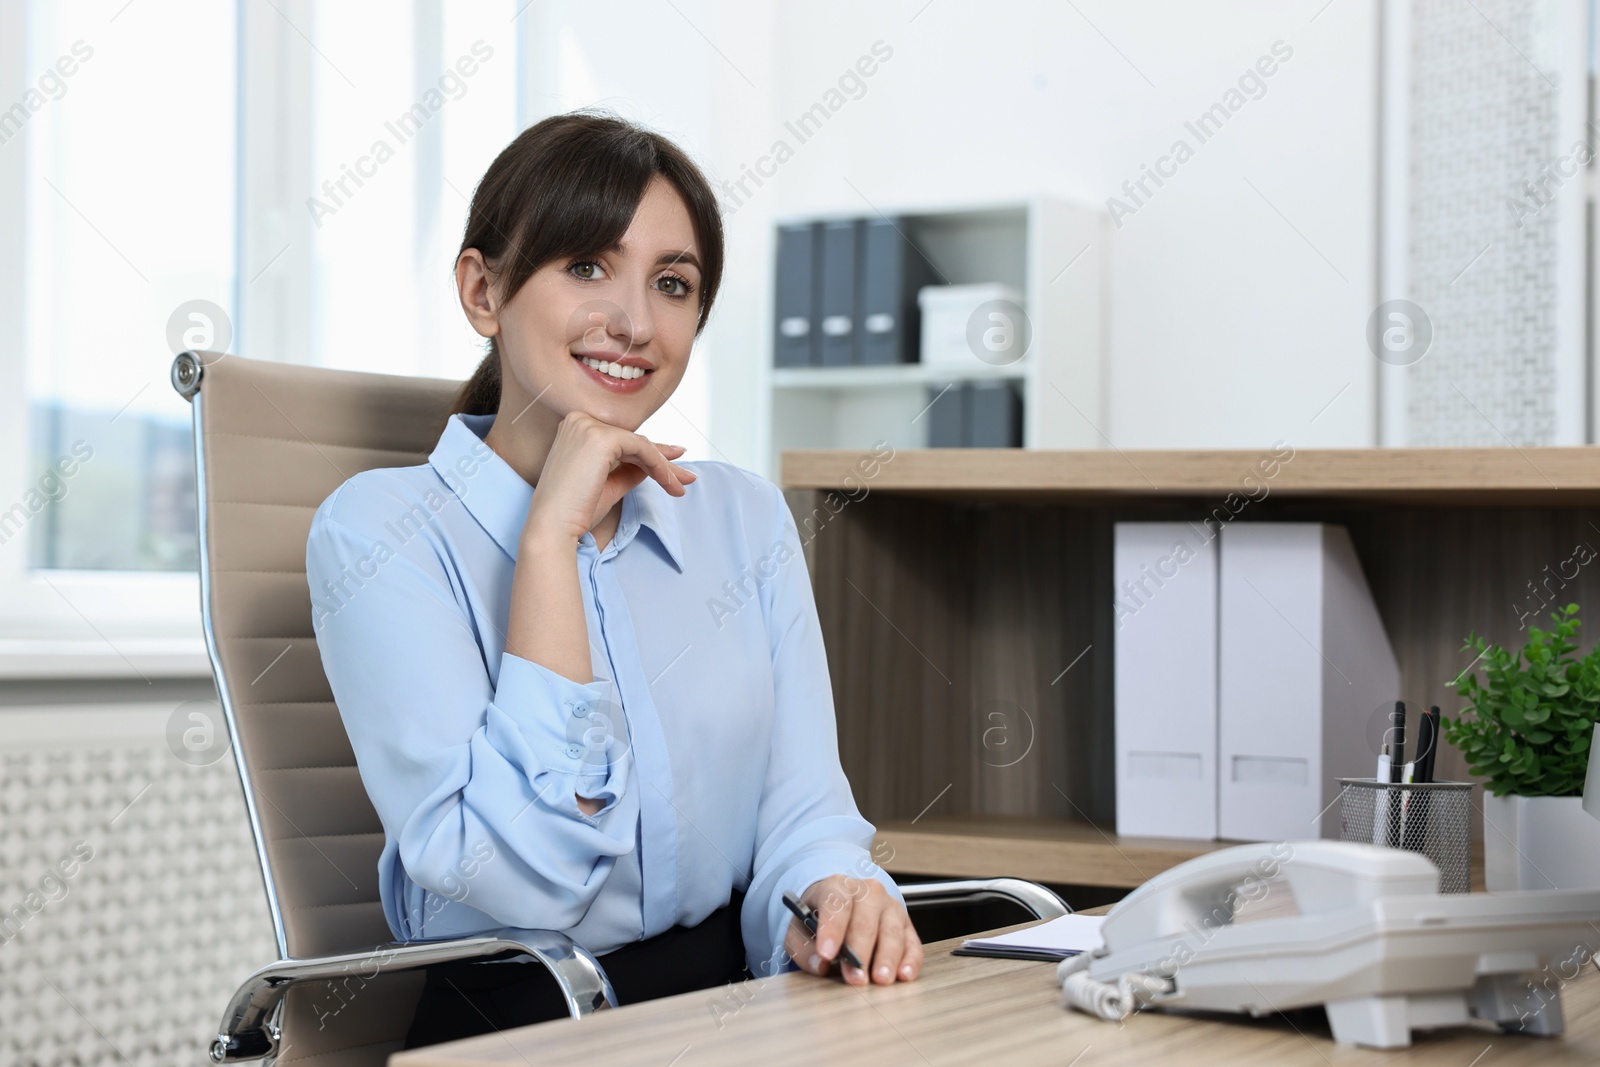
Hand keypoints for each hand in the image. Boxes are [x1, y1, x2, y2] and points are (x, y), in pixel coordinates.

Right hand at [522, 410, 695, 546]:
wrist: (553, 528)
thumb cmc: (574, 512)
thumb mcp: (609, 484)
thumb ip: (631, 469)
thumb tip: (656, 463)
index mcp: (575, 428)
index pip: (622, 440)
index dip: (651, 454)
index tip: (674, 465)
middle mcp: (579, 420)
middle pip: (633, 440)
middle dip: (663, 461)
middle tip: (687, 478)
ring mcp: (588, 426)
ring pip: (640, 444)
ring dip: (665, 467)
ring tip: (680, 487)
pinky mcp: (600, 437)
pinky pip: (642, 448)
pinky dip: (660, 466)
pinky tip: (670, 483)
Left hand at [785, 875, 922, 985]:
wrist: (843, 903)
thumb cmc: (819, 917)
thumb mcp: (800, 929)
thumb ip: (804, 948)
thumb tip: (820, 965)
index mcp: (837, 886)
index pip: (835, 903)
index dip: (831, 929)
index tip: (826, 954)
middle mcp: (868, 892)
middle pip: (865, 921)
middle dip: (860, 952)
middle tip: (855, 977)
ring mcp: (890, 907)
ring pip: (891, 931)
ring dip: (887, 957)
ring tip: (881, 979)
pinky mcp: (906, 925)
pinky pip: (912, 943)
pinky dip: (910, 960)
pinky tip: (904, 975)